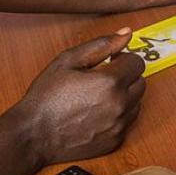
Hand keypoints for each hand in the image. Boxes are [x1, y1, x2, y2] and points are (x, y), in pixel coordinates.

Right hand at [16, 29, 145, 163]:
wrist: (35, 134)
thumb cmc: (47, 96)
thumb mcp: (69, 60)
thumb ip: (101, 44)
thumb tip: (126, 33)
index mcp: (110, 82)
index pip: (137, 62)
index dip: (123, 58)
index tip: (109, 61)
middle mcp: (120, 105)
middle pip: (141, 82)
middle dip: (126, 76)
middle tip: (103, 78)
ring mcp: (119, 125)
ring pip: (137, 102)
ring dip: (125, 95)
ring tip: (99, 96)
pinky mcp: (116, 140)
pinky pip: (128, 121)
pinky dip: (118, 114)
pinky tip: (97, 112)